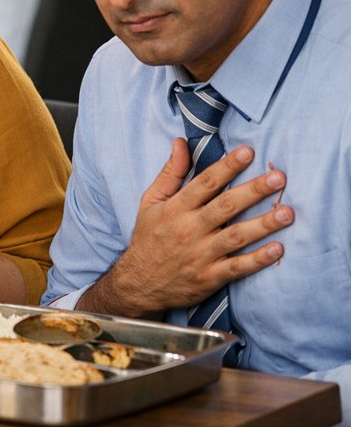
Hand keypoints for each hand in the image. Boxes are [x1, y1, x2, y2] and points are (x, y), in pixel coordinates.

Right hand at [85, 140, 292, 316]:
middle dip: (253, 191)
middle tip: (278, 178)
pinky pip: (237, 268)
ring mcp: (200, 255)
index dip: (227, 167)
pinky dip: (258, 260)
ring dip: (263, 225)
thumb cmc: (148, 238)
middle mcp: (189, 229)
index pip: (204, 183)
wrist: (139, 283)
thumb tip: (181, 143)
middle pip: (225, 206)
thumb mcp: (151, 202)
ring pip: (236, 236)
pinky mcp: (209, 277)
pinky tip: (278, 249)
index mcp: (176, 208)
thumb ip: (170, 173)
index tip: (248, 152)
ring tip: (287, 213)